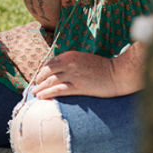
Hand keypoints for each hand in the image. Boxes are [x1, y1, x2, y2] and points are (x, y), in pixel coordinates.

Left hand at [29, 44, 145, 99]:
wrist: (118, 73)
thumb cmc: (103, 67)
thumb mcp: (83, 60)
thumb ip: (71, 63)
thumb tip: (59, 71)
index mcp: (69, 55)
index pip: (50, 63)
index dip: (43, 71)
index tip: (39, 77)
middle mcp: (68, 63)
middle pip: (46, 72)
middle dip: (39, 80)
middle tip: (35, 86)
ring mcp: (72, 75)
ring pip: (50, 82)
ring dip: (40, 88)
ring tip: (35, 93)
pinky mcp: (78, 86)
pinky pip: (58, 90)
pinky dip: (47, 93)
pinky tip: (42, 97)